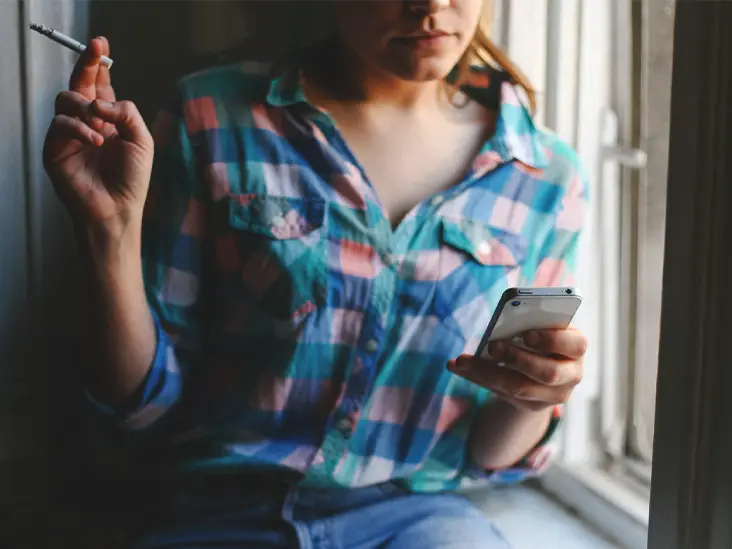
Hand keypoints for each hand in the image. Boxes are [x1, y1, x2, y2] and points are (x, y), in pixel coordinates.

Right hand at [43, 36, 153, 237]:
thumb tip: (99, 101)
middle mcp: (88, 123)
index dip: (99, 64)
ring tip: (102, 129)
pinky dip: (79, 128)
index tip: (101, 45)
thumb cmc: (131, 180)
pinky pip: (60, 124)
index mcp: (109, 120)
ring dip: (86, 107)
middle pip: (80, 83)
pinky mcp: (55, 148)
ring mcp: (70, 135)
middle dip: (87, 65)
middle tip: (95, 50)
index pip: (101, 85)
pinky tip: (95, 141)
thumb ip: (127, 113)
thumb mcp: (141, 141)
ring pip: (67, 99)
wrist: (117, 209)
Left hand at [447, 327, 586, 410]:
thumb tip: (500, 318)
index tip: (527, 334)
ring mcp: (553, 395)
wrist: (543, 368)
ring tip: (464, 360)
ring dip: (488, 372)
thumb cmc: (540, 337)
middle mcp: (571, 374)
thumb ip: (526, 323)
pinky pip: (503, 394)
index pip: (575, 344)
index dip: (552, 340)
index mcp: (576, 346)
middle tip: (492, 345)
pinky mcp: (532, 406)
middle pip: (548, 373)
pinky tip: (459, 366)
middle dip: (517, 359)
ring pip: (520, 388)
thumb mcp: (540, 327)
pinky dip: (478, 377)